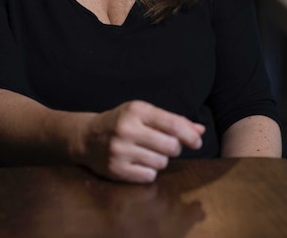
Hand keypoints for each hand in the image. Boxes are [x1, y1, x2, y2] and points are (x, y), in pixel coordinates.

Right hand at [82, 100, 204, 182]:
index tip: (197, 142)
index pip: (173, 124)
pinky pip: (149, 176)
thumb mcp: (144, 113)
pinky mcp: (116, 169)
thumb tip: (200, 131)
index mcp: (137, 111)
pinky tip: (139, 162)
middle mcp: (127, 130)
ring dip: (161, 159)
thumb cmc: (122, 122)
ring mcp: (120, 151)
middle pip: (171, 146)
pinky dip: (149, 171)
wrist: (86, 137)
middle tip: (166, 145)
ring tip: (148, 152)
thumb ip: (173, 121)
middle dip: (174, 147)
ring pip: (161, 163)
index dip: (190, 135)